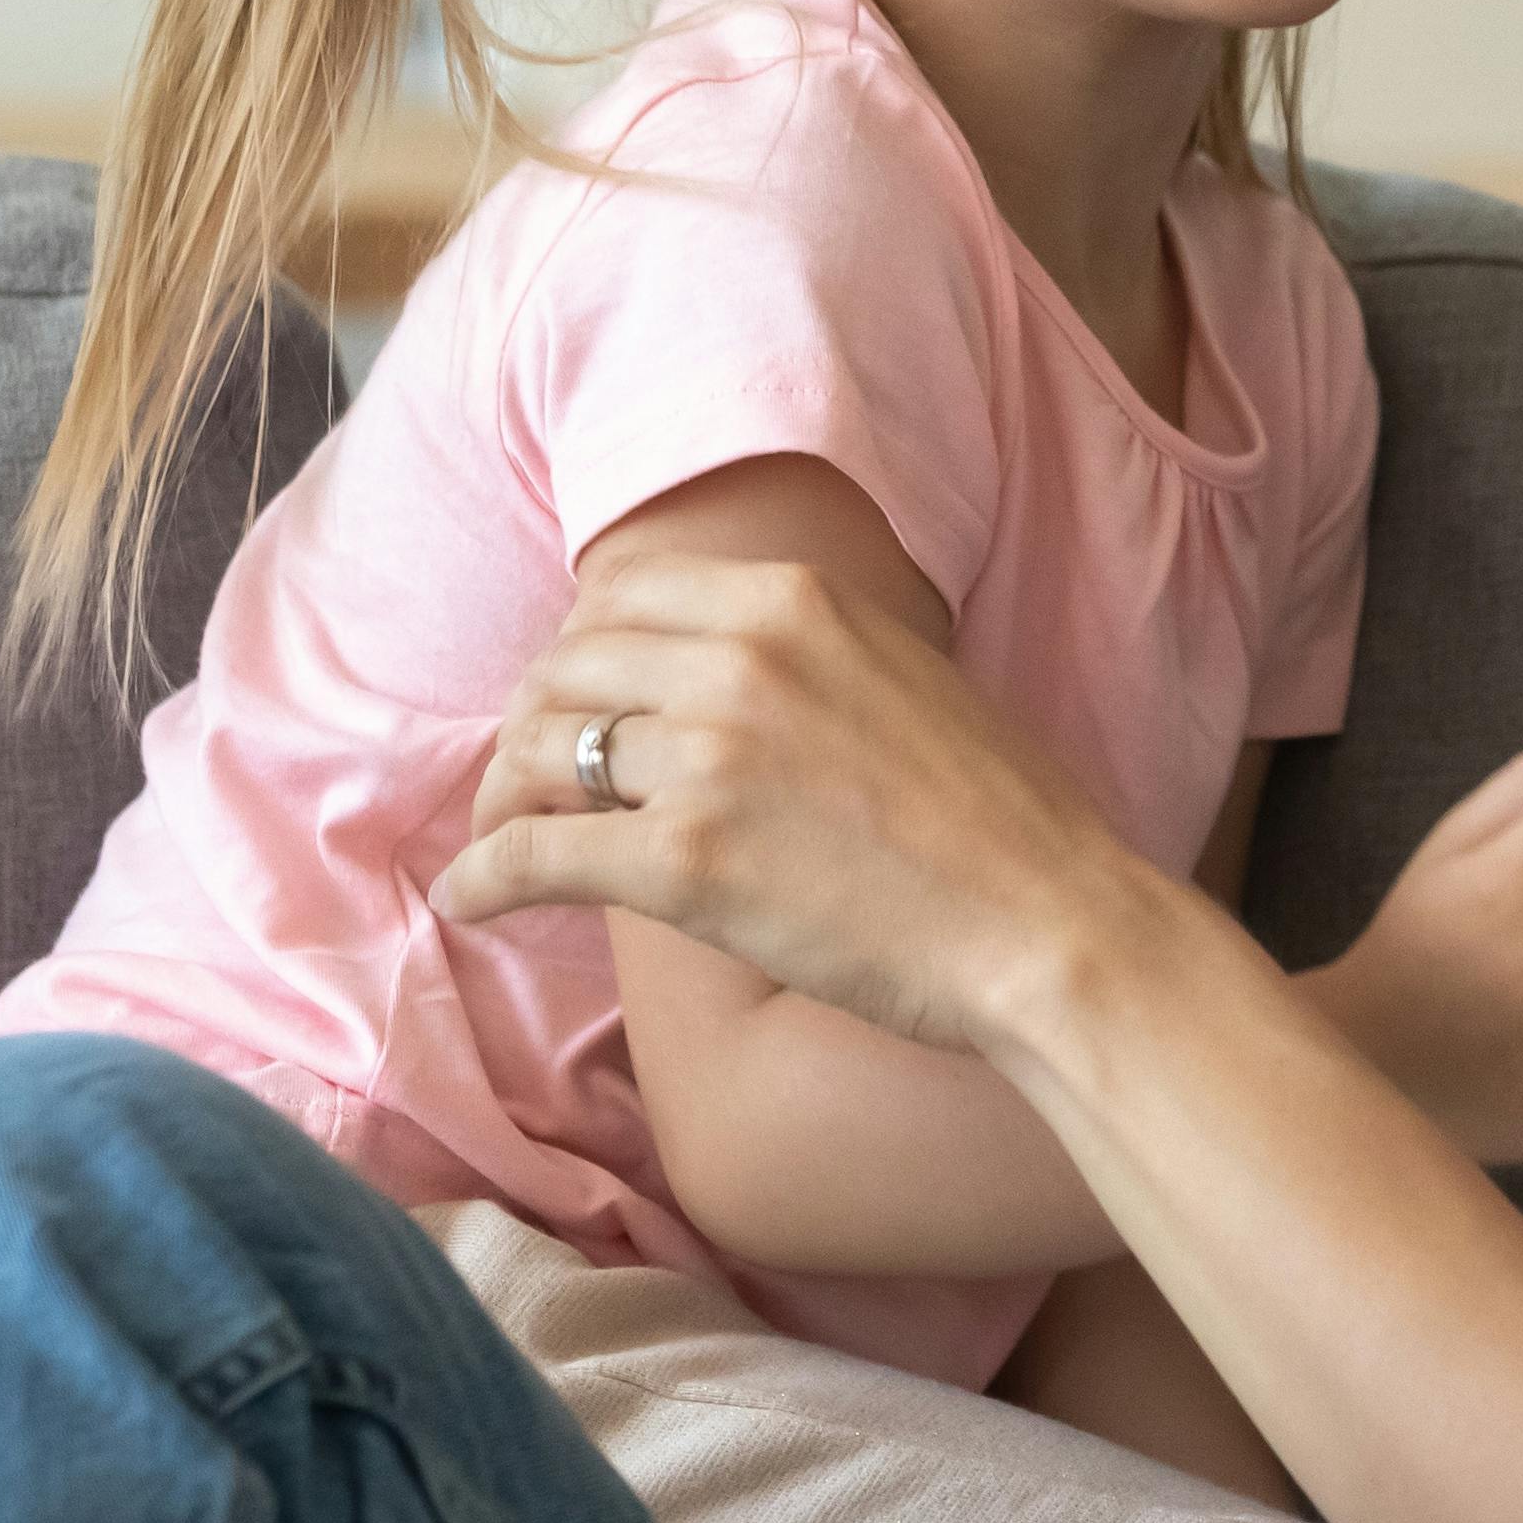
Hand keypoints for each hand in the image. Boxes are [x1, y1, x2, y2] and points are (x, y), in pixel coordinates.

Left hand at [437, 554, 1200, 1062]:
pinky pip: (535, 854)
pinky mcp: (686, 861)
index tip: (575, 706)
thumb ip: (800, 663)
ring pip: (537, 752)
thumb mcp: (901, 678)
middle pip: (563, 669)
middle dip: (531, 726)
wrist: (1052, 925)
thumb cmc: (1000, 824)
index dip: (577, 657)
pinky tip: (470, 901)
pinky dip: (484, 879)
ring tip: (503, 841)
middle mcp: (739, 657)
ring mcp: (709, 756)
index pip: (619, 598)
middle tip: (530, 783)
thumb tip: (706, 690)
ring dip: (503, 799)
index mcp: (793, 597)